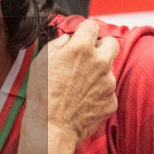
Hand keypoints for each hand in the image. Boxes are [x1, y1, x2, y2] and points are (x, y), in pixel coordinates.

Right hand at [27, 19, 119, 145]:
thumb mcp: (41, 61)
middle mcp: (100, 62)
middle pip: (112, 43)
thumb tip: (68, 40)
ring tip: (78, 87)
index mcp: (81, 48)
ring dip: (97, 73)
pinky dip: (97, 94)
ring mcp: (108, 83)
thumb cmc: (42, 94)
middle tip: (88, 57)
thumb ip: (58, 44)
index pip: (92, 26)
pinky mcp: (111, 101)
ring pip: (108, 70)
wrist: (51, 128)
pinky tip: (82, 101)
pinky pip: (107, 91)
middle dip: (101, 47)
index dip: (84, 31)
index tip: (80, 37)